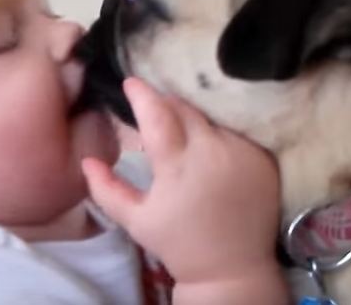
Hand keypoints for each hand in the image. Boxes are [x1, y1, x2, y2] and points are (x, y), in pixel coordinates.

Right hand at [82, 78, 281, 287]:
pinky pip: (237, 128)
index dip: (142, 94)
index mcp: (178, 166)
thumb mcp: (136, 220)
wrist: (232, 268)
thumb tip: (87, 159)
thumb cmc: (179, 243)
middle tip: (154, 108)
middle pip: (185, 107)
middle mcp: (213, 151)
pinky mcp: (263, 156)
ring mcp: (243, 151)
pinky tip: (210, 142)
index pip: (158, 114)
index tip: (130, 81)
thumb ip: (106, 189)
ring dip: (193, 115)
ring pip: (212, 115)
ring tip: (182, 126)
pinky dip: (219, 129)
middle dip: (166, 102)